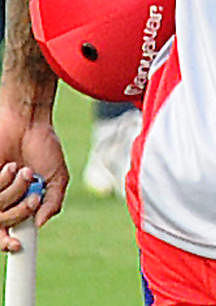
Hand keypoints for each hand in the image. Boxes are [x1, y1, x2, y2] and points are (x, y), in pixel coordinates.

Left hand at [0, 110, 66, 247]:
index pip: (8, 233)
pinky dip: (3, 182)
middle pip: (1, 227)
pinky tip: (9, 167)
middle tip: (33, 198)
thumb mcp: (57, 176)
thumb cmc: (43, 146)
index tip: (16, 245)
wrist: (27, 123)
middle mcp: (2, 201)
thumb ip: (53, 202)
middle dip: (19, 213)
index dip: (8, 245)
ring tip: (23, 171)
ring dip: (14, 192)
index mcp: (19, 204)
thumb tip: (40, 224)